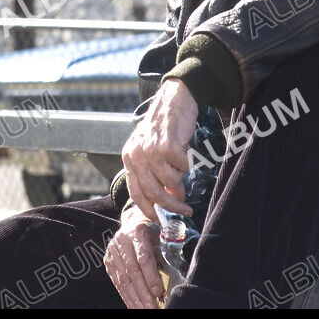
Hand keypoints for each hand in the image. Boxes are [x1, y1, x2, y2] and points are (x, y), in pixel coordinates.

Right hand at [103, 204, 164, 308]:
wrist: (134, 222)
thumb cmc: (152, 233)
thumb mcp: (161, 237)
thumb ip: (166, 255)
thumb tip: (172, 280)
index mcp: (138, 231)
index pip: (143, 257)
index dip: (151, 276)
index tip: (159, 292)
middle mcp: (122, 240)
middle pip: (132, 271)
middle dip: (143, 293)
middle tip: (152, 307)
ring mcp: (112, 251)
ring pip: (123, 280)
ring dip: (134, 298)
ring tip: (144, 310)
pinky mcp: (108, 261)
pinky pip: (117, 282)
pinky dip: (126, 297)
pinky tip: (134, 306)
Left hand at [121, 78, 197, 221]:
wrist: (175, 99)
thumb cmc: (166, 127)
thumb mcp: (154, 151)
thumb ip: (158, 176)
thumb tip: (172, 199)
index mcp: (129, 157)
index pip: (136, 193)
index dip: (149, 210)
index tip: (162, 220)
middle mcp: (136, 155)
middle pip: (153, 192)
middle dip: (171, 205)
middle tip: (186, 209)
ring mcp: (150, 150)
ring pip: (170, 181)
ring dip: (180, 176)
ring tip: (181, 162)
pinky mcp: (167, 145)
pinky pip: (183, 167)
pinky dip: (188, 163)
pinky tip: (185, 150)